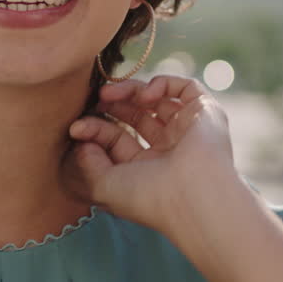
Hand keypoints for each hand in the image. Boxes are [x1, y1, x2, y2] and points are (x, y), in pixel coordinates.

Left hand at [64, 75, 239, 236]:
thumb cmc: (147, 197)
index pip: (118, 139)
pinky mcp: (205, 112)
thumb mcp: (104, 185)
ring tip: (108, 93)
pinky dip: (162, 84)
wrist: (191, 197)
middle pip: (136, 116)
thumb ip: (87, 162)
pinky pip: (185, 87)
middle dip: (112, 105)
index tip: (76, 127)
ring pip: (156, 99)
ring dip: (130, 91)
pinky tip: (145, 95)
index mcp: (147, 169)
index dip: (96, 130)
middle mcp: (169, 149)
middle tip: (95, 100)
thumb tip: (82, 137)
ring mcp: (187, 130)